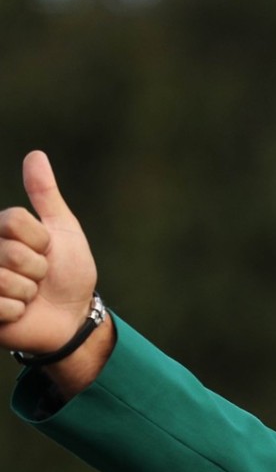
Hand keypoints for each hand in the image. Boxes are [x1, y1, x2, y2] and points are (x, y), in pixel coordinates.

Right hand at [0, 151, 97, 353]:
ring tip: (29, 296)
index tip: (47, 251)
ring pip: (3, 279)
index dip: (40, 240)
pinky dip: (16, 312)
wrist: (72, 316)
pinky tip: (18, 313)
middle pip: (10, 251)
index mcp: (0, 230)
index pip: (14, 221)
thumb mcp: (63, 230)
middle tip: (40, 278)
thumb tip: (35, 154)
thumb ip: (45, 194)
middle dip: (36, 269)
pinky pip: (0, 306)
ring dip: (27, 293)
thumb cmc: (69, 272)